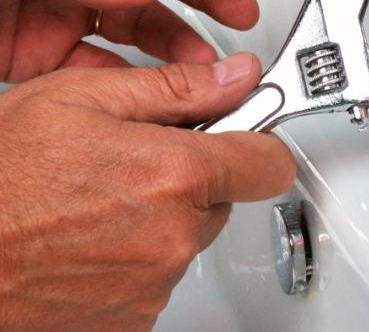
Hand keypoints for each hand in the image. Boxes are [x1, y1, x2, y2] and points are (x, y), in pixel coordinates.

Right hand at [0, 53, 294, 330]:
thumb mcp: (82, 98)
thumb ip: (176, 87)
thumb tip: (236, 75)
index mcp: (175, 176)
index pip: (271, 163)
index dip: (258, 140)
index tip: (243, 129)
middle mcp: (174, 237)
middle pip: (224, 196)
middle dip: (194, 173)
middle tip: (136, 158)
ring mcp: (153, 285)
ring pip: (188, 234)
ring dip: (161, 214)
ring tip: (97, 197)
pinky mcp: (132, 318)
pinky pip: (158, 272)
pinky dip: (136, 253)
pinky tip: (88, 234)